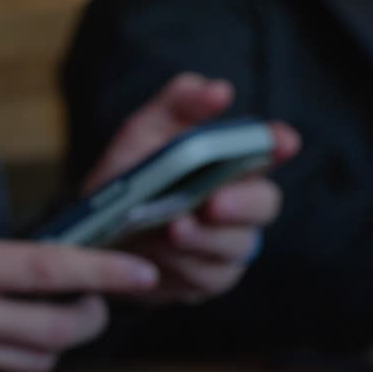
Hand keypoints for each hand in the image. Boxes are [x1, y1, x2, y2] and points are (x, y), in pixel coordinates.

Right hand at [0, 209, 158, 371]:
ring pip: (38, 358)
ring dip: (63, 339)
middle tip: (99, 298)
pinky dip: (29, 354)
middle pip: (56, 329)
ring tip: (62, 315)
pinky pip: (7, 370)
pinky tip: (21, 332)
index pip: (44, 269)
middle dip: (93, 316)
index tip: (141, 272)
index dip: (99, 271)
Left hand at [84, 73, 300, 302]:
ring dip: (203, 239)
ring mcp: (226, 246)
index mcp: (230, 163)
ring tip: (172, 229)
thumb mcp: (143, 135)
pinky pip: (207, 278)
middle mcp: (239, 205)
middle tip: (213, 202)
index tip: (280, 141)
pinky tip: (158, 257)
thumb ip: (177, 105)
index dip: (278, 144)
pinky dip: (182, 266)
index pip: (270, 150)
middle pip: (264, 204)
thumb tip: (217, 91)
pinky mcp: (205, 280)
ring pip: (235, 246)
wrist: (92, 235)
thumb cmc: (128, 178)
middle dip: (242, 203)